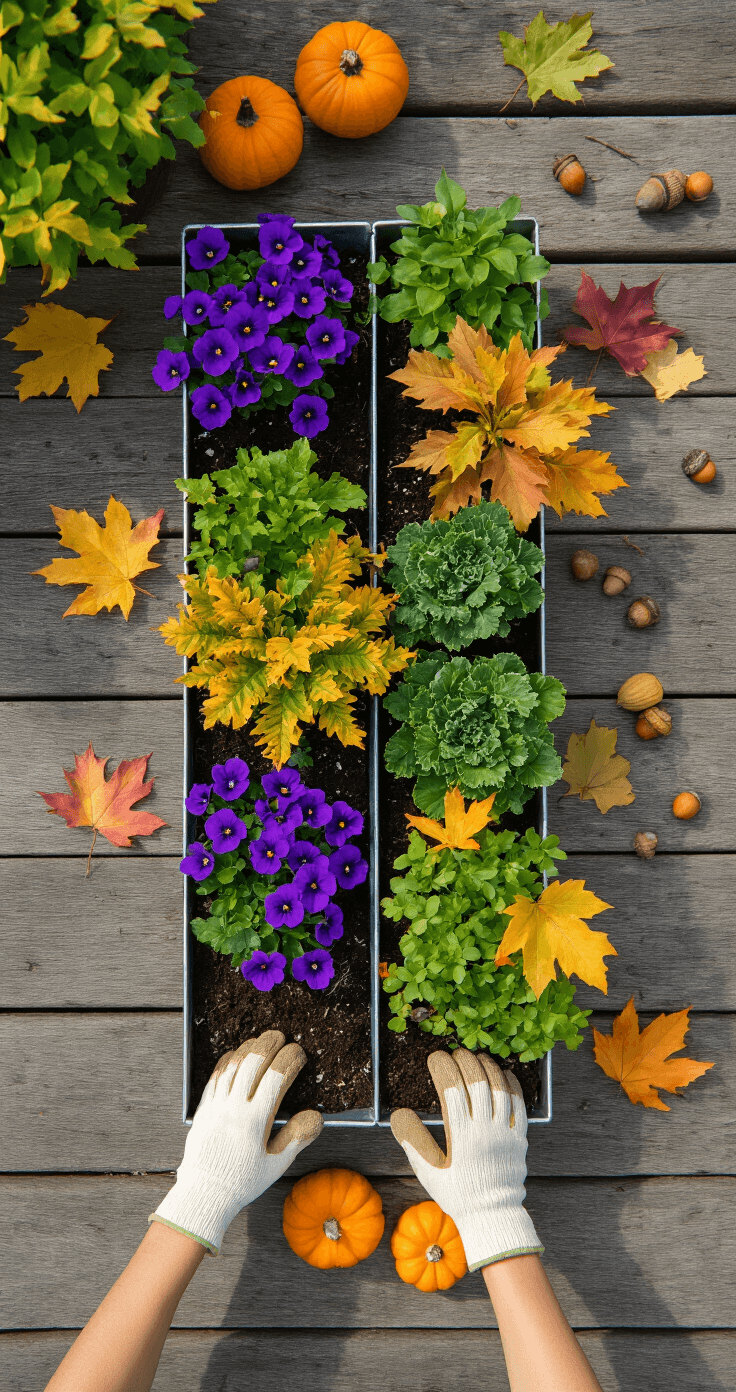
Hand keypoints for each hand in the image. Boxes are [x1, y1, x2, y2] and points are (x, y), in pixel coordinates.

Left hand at [151, 1029, 321, 1253]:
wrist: (204, 1194)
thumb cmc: (241, 1182)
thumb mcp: (276, 1165)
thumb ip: (296, 1137)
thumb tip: (316, 1116)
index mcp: (255, 1121)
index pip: (276, 1077)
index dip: (290, 1059)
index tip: (299, 1054)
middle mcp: (233, 1108)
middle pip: (253, 1063)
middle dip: (269, 1044)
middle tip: (281, 1036)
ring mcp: (216, 1107)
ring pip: (233, 1066)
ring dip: (248, 1049)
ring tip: (260, 1041)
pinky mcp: (203, 1109)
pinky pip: (214, 1077)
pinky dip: (227, 1062)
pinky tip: (234, 1056)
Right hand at [391, 1049, 541, 1271]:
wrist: (493, 1216)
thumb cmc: (458, 1195)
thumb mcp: (429, 1173)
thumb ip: (413, 1142)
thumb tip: (398, 1115)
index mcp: (462, 1137)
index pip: (452, 1090)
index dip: (443, 1068)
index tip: (435, 1057)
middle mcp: (485, 1131)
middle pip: (477, 1083)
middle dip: (465, 1062)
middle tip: (455, 1053)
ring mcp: (505, 1133)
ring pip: (499, 1089)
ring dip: (488, 1068)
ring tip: (477, 1058)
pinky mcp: (520, 1138)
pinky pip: (519, 1104)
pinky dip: (511, 1085)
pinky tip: (503, 1074)